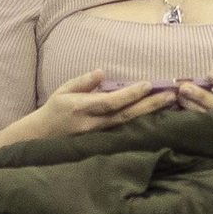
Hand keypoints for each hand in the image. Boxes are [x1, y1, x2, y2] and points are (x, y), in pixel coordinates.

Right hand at [30, 68, 176, 137]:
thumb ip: (83, 82)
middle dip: (150, 105)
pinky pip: (126, 131)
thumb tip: (101, 72)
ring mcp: (99, 135)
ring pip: (129, 124)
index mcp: (82, 108)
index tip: (148, 84)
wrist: (40, 137)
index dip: (130, 94)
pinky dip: (143, 122)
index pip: (110, 102)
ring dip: (150, 113)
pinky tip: (158, 116)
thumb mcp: (63, 91)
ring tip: (170, 103)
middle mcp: (93, 123)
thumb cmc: (54, 110)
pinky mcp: (104, 141)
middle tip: (171, 95)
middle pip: (126, 115)